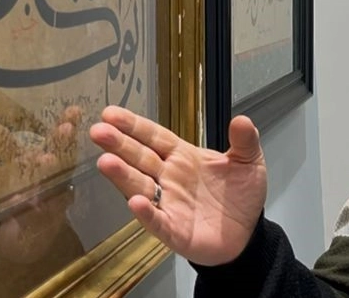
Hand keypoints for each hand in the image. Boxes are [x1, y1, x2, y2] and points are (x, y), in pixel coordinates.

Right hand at [89, 106, 266, 265]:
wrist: (247, 233)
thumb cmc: (240, 195)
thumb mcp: (249, 162)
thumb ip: (245, 141)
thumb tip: (241, 120)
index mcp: (184, 157)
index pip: (155, 137)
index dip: (134, 126)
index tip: (111, 114)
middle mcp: (170, 178)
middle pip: (141, 158)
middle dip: (119, 145)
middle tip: (99, 131)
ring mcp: (169, 204)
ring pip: (141, 187)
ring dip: (123, 175)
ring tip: (106, 162)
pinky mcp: (174, 231)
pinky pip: (158, 221)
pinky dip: (147, 213)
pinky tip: (136, 203)